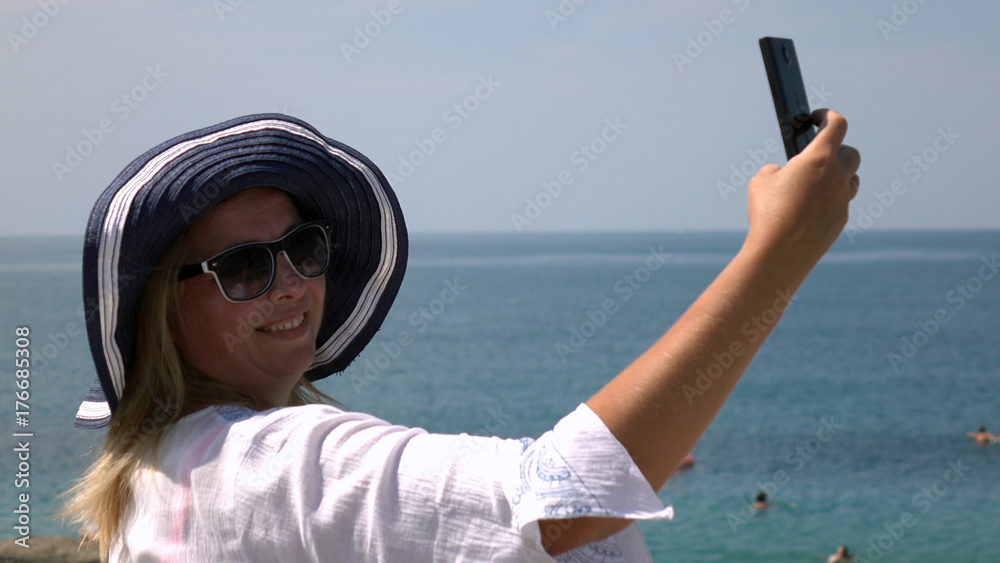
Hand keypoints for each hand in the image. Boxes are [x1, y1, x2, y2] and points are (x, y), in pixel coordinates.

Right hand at [743, 109, 860, 272]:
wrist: (780, 253)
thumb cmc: (768, 213)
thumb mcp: (761, 181)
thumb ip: (776, 169)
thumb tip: (782, 173)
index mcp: (819, 158)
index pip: (836, 124)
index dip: (828, 116)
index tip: (818, 117)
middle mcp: (838, 176)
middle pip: (851, 153)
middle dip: (837, 149)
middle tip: (818, 154)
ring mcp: (843, 200)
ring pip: (851, 179)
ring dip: (839, 175)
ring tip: (818, 181)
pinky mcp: (841, 220)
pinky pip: (842, 203)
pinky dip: (831, 200)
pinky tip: (811, 208)